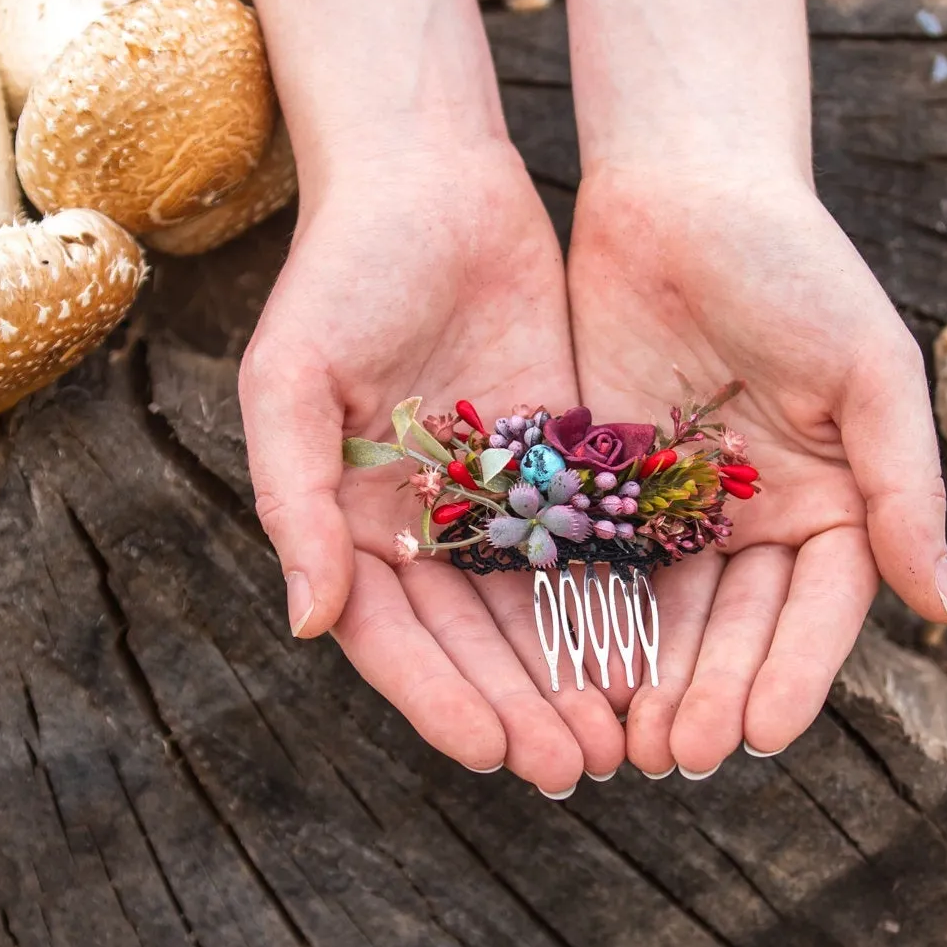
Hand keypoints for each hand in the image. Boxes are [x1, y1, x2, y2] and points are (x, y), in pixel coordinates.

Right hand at [239, 134, 624, 790]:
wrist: (428, 176)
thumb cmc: (339, 272)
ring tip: (622, 738)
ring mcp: (492, 497)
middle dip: (523, 708)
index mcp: (347, 522)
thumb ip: (294, 499)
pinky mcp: (558, 457)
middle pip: (475, 643)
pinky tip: (657, 653)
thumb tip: (307, 620)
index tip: (493, 751)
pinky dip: (618, 604)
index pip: (396, 637)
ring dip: (574, 677)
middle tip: (578, 770)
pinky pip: (590, 546)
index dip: (441, 699)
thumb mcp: (290, 381)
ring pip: (538, 611)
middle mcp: (420, 526)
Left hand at [566, 161, 946, 778]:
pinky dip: (587, 624)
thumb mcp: (869, 370)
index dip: (791, 673)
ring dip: (648, 680)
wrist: (683, 182)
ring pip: (665, 615)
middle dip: (711, 692)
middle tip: (680, 754)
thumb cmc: (797, 263)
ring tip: (628, 741)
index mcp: (839, 502)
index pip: (820, 610)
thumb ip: (906, 491)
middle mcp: (763, 520)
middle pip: (738, 628)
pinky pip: (596, 568)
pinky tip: (569, 676)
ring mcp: (681, 508)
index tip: (760, 733)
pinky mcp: (605, 485)